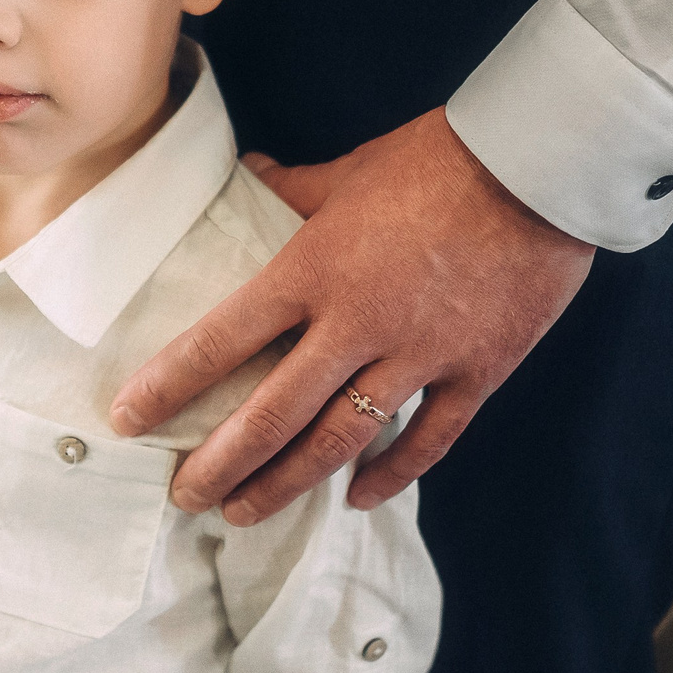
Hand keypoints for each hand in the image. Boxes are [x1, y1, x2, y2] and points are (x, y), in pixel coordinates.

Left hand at [111, 109, 594, 521]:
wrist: (542, 168)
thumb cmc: (440, 160)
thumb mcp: (350, 169)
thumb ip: (293, 188)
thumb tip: (252, 173)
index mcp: (313, 271)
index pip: (222, 339)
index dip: (169, 384)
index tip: (129, 419)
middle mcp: (357, 324)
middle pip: (273, 414)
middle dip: (220, 463)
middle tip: (184, 497)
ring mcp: (419, 356)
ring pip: (340, 440)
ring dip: (287, 483)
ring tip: (246, 512)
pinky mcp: (476, 371)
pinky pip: (428, 440)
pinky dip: (391, 475)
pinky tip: (357, 498)